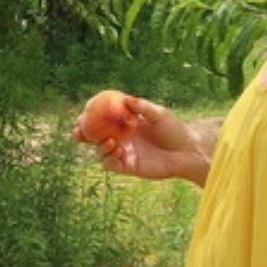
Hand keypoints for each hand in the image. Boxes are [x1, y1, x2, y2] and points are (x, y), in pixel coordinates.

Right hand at [80, 93, 201, 181]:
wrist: (187, 152)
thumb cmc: (175, 130)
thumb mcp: (160, 114)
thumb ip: (142, 107)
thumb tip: (126, 99)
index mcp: (125, 123)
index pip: (101, 118)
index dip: (89, 116)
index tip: (84, 112)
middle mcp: (121, 137)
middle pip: (94, 136)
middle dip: (83, 134)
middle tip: (79, 131)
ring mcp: (123, 152)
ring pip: (100, 151)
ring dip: (99, 147)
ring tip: (111, 142)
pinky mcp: (128, 167)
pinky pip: (110, 165)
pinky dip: (109, 159)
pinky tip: (118, 151)